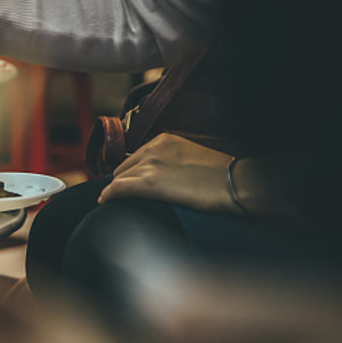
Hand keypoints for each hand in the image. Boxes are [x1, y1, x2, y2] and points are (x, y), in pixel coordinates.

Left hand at [99, 133, 237, 212]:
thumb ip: (172, 161)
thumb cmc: (222, 175)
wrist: (237, 182)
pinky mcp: (149, 183)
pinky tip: (104, 202)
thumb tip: (162, 176)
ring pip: (119, 179)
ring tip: (115, 202)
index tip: (129, 183)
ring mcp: (150, 164)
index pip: (136, 157)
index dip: (131, 173)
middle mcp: (153, 148)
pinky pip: (117, 188)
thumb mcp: (191, 157)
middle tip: (123, 196)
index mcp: (164, 140)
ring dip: (117, 191)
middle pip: (124, 168)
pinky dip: (108, 195)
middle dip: (123, 182)